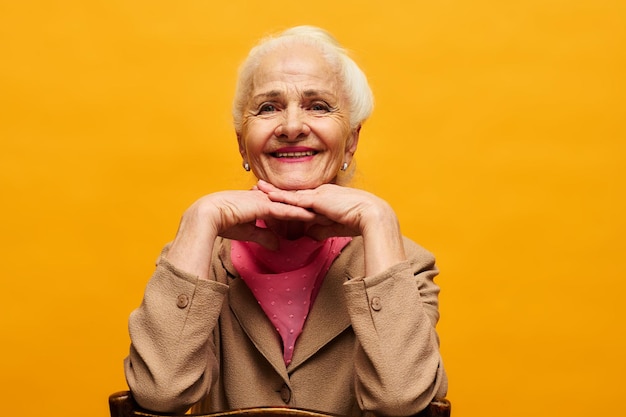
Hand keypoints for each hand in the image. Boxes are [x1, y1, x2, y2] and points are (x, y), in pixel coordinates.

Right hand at [166, 189, 315, 278]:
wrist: (208, 215)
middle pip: (296, 203)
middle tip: (332, 211)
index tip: (320, 215)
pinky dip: (299, 213)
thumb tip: (277, 246)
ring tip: (329, 213)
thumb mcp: (248, 231)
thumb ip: (264, 236)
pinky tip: (313, 215)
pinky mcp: (263, 206)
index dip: (304, 211)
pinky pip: (285, 210)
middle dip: (314, 208)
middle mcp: (267, 199)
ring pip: (294, 205)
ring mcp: (266, 201)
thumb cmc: (223, 222)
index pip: (288, 206)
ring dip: (311, 209)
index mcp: (264, 203)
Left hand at [256, 180, 406, 274]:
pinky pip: (296, 200)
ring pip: (291, 193)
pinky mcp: (318, 200)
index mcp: (326, 197)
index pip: (303, 197)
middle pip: (293, 192)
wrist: (372, 214)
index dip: (288, 196)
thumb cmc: (359, 221)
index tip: (274, 195)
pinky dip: (281, 198)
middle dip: (276, 190)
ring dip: (274, 191)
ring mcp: (319, 194)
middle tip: (259, 186)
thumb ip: (322, 229)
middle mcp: (320, 192)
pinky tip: (269, 197)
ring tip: (258, 188)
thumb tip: (308, 235)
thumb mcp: (336, 226)